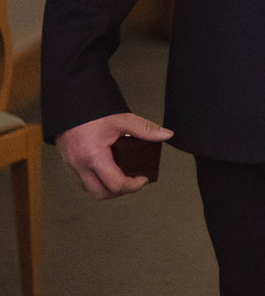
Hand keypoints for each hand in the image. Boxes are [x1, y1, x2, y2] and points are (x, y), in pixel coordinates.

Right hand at [57, 113, 172, 200]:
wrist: (68, 101)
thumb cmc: (90, 110)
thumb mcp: (122, 119)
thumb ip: (145, 129)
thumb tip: (165, 134)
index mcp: (93, 156)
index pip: (116, 185)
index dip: (134, 186)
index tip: (143, 179)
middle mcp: (79, 165)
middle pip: (101, 194)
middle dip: (120, 192)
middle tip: (132, 182)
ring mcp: (71, 165)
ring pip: (89, 190)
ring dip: (106, 188)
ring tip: (120, 176)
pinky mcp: (67, 162)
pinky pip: (81, 181)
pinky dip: (96, 180)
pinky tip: (106, 169)